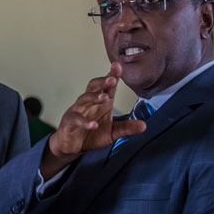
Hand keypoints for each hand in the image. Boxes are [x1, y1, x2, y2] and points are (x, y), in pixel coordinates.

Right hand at [41, 62, 145, 177]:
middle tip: (112, 79)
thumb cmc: (90, 135)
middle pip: (94, 87)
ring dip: (94, 97)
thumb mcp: (112, 132)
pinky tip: (93, 125)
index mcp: (100, 103)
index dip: (112, 75)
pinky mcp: (69, 122)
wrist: (70, 147)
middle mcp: (89, 104)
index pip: (107, 87)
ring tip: (105, 98)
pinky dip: (85, 122)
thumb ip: (126, 128)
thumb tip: (144, 125)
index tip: (118, 66)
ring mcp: (78, 111)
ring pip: (84, 99)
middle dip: (103, 82)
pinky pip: (76, 119)